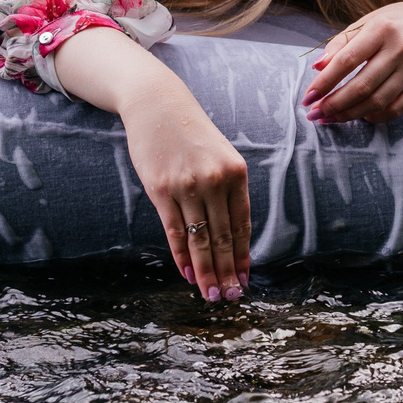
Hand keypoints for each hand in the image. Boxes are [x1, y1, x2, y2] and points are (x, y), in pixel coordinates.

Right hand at [52, 27, 249, 302]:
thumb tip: (231, 232)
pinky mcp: (161, 189)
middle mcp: (215, 181)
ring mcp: (188, 185)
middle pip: (224, 237)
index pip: (242, 224)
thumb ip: (227, 190)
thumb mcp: (219, 156)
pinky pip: (175, 230)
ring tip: (211, 294)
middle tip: (230, 298)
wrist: (157, 104)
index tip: (245, 279)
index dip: (244, 255)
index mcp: (236, 173)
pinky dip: (181, 255)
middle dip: (228, 271)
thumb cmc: (190, 133)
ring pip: (200, 238)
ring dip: (206, 271)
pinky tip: (188, 273)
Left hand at [303, 1, 402, 123]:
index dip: (325, 82)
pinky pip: (397, 109)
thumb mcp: (369, 22)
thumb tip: (318, 66)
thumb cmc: (396, 23)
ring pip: (377, 101)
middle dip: (334, 104)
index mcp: (381, 29)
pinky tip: (361, 117)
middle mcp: (400, 48)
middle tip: (316, 114)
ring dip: (350, 114)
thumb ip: (342, 42)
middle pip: (361, 85)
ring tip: (331, 118)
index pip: (347, 60)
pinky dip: (376, 117)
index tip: (308, 97)